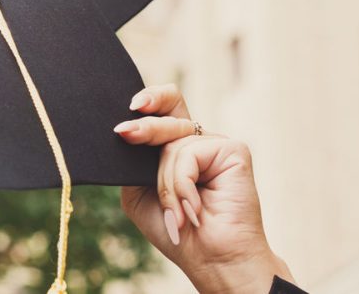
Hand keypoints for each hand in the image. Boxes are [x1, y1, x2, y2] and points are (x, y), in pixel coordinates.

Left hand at [116, 85, 292, 293]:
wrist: (212, 259)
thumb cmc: (178, 232)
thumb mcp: (140, 193)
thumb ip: (135, 161)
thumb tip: (126, 131)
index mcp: (177, 147)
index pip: (165, 108)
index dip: (150, 99)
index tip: (131, 105)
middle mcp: (198, 141)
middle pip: (168, 113)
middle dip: (144, 127)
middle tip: (125, 133)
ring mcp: (216, 144)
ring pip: (172, 142)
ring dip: (165, 184)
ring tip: (176, 214)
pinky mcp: (233, 150)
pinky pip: (188, 152)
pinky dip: (182, 184)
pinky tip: (193, 208)